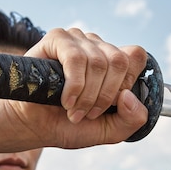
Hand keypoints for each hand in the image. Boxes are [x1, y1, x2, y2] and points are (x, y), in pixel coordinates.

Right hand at [8, 28, 148, 147]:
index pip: (136, 56)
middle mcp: (97, 46)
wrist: (34, 126)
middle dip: (106, 96)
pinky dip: (74, 86)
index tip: (112, 104)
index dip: (128, 83)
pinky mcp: (57, 39)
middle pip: (120, 61)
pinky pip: (76, 59)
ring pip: (98, 62)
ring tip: (74, 111)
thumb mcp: (110, 130)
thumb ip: (132, 120)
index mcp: (113, 61)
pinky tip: (65, 101)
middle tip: (89, 113)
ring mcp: (77, 40)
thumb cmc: (70, 125)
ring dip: (87, 96)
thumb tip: (128, 95)